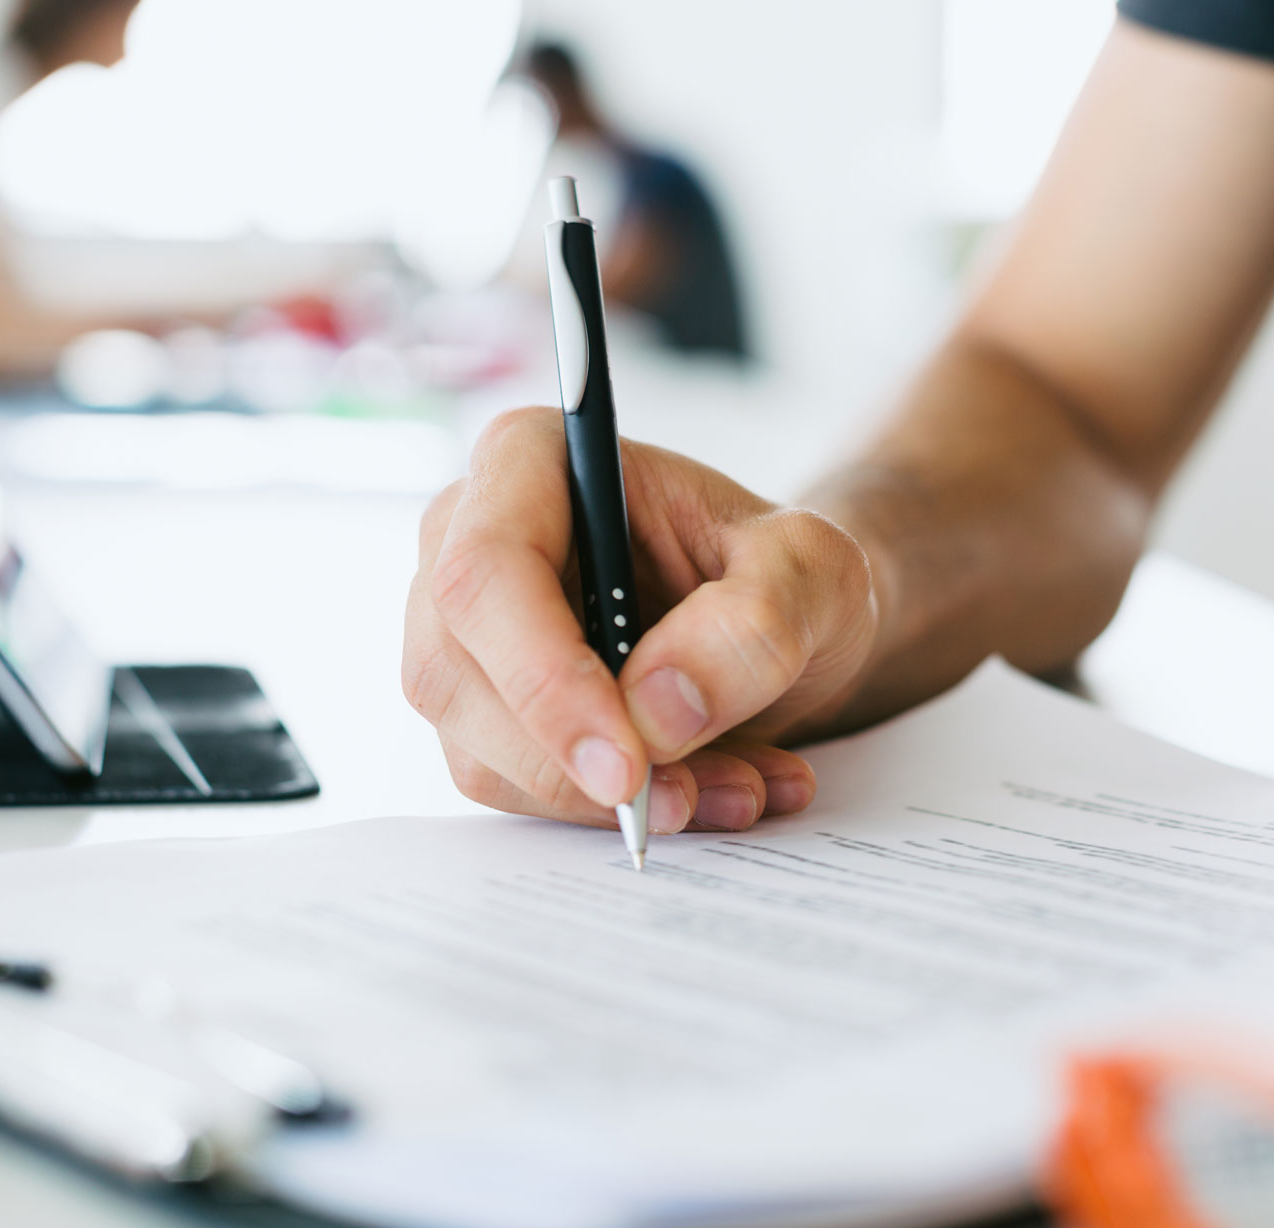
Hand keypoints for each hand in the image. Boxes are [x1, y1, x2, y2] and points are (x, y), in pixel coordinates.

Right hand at [404, 407, 877, 833]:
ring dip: (604, 800)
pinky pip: (513, 788)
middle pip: (457, 673)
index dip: (544, 677)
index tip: (629, 763)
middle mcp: (465, 538)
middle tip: (684, 800)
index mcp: (530, 459)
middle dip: (574, 764)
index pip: (487, 571)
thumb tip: (659, 709)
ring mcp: (460, 632)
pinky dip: (605, 813)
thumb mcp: (816, 573)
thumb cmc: (780, 570)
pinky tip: (699, 792)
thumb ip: (756, 623)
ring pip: (480, 750)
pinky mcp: (479, 709)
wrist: (779, 620)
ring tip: (732, 787)